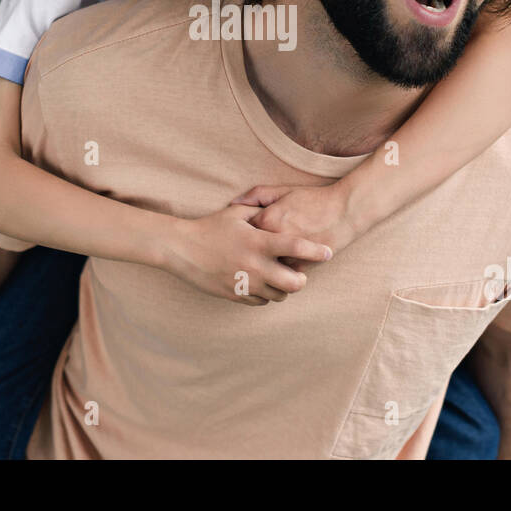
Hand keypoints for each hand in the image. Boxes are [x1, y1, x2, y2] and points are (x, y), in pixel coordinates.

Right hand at [162, 204, 332, 306]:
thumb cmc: (210, 228)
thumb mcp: (236, 214)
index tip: (328, 252)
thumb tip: (279, 208)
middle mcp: (255, 266)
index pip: (296, 247)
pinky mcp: (235, 295)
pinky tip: (261, 283)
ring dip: (283, 288)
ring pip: (279, 295)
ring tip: (279, 277)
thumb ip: (260, 212)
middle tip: (300, 273)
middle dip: (302, 279)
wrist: (182, 250)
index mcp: (258, 242)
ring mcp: (245, 283)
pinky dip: (266, 294)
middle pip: (294, 283)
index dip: (316, 251)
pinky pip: (261, 301)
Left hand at [229, 183, 357, 272]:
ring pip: (264, 267)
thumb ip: (256, 195)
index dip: (241, 232)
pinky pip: (281, 275)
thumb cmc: (313, 199)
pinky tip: (278, 265)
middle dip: (247, 252)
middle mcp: (274, 239)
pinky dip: (278, 271)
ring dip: (261, 265)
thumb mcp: (284, 191)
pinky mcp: (300, 267)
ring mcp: (287, 255)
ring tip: (258, 261)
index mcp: (267, 219)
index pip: (241, 231)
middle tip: (245, 251)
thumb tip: (233, 203)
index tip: (241, 233)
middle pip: (250, 252)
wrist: (345, 212)